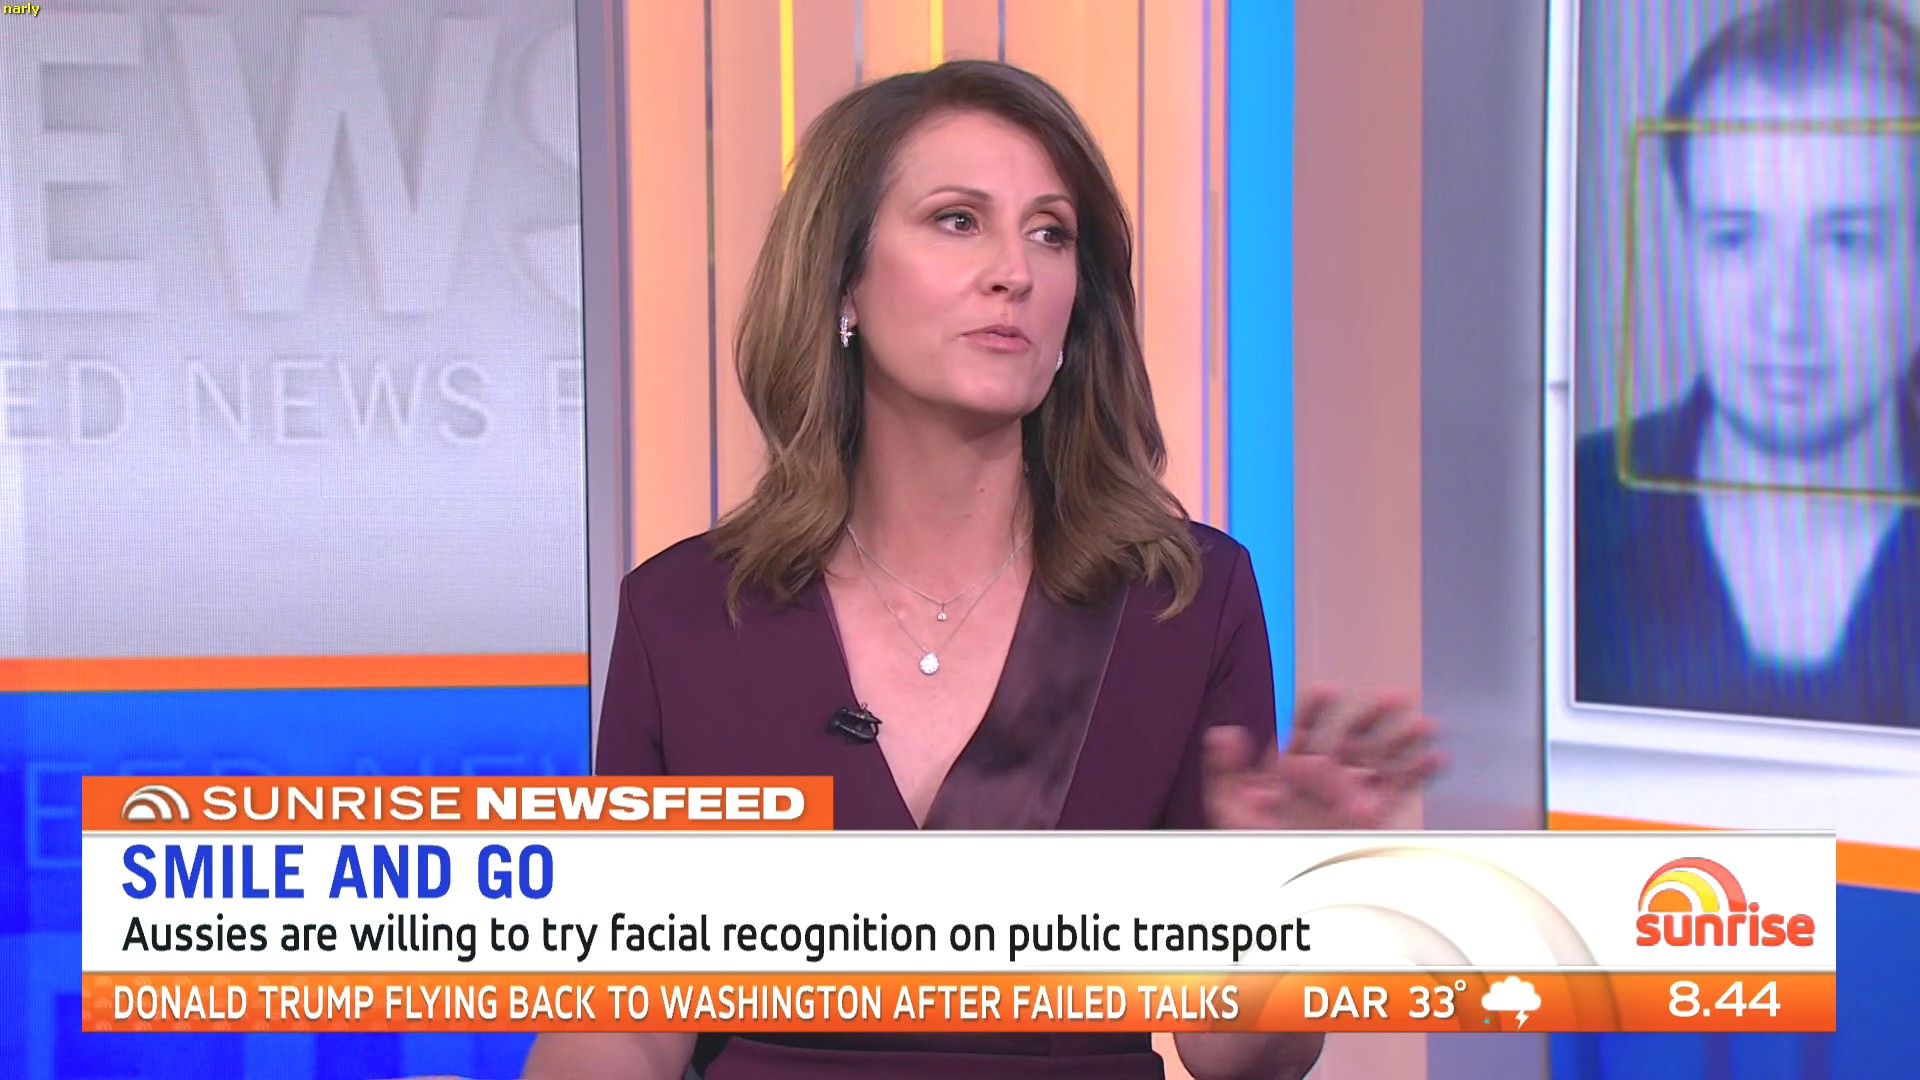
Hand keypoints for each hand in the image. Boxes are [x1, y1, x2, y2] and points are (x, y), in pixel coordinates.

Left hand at [1203, 687, 1445, 830]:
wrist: (1276, 878)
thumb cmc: (1249, 839)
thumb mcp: (1229, 804)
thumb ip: (1225, 769)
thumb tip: (1223, 732)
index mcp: (1293, 762)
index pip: (1308, 727)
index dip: (1317, 707)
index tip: (1328, 690)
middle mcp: (1326, 772)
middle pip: (1353, 736)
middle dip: (1373, 715)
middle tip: (1394, 696)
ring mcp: (1351, 792)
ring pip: (1382, 759)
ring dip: (1404, 741)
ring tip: (1424, 725)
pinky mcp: (1372, 815)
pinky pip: (1399, 790)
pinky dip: (1419, 774)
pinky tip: (1436, 758)